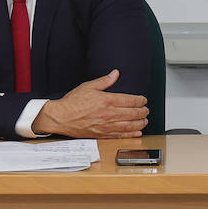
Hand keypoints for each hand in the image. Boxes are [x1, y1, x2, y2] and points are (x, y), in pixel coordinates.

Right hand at [32, 69, 148, 138]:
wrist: (61, 117)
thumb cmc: (72, 103)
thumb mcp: (88, 86)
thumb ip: (104, 81)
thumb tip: (115, 74)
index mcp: (107, 100)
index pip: (130, 100)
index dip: (140, 100)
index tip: (143, 100)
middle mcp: (109, 114)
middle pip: (133, 113)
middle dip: (143, 111)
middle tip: (146, 110)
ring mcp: (107, 126)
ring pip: (130, 125)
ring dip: (140, 123)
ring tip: (144, 121)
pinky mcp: (103, 134)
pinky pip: (121, 135)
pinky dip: (131, 134)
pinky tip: (137, 132)